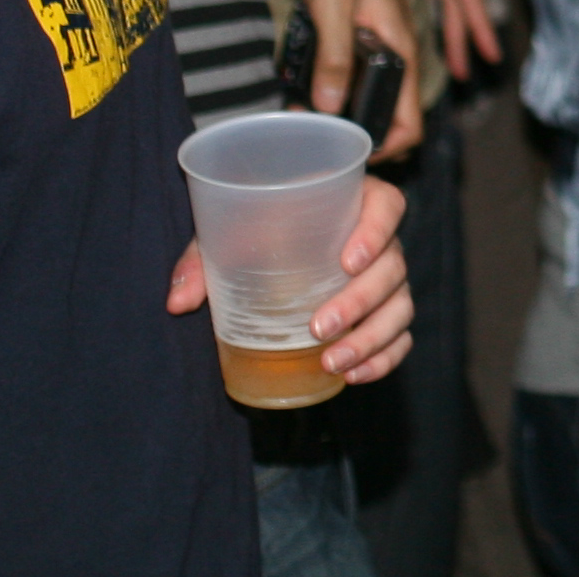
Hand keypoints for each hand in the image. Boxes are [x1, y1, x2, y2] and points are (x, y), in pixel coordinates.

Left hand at [171, 170, 414, 386]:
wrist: (272, 244)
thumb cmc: (258, 228)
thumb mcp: (230, 231)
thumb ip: (203, 260)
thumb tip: (179, 303)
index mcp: (356, 202)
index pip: (388, 207)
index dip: (376, 232)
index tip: (348, 260)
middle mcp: (381, 241)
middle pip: (393, 267)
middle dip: (360, 301)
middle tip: (319, 327)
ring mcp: (387, 280)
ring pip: (400, 307)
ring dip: (372, 338)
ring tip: (332, 362)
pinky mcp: (383, 314)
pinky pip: (400, 337)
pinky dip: (385, 358)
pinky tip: (355, 376)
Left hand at [273, 0, 426, 162]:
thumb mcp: (331, 1)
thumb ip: (334, 53)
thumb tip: (328, 107)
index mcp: (401, 45)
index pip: (410, 120)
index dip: (386, 149)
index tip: (348, 163)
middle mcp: (395, 50)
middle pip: (389, 114)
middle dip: (360, 139)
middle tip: (316, 150)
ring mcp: (377, 44)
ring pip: (369, 98)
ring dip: (344, 117)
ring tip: (304, 125)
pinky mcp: (358, 36)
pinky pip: (353, 78)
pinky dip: (335, 94)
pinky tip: (304, 96)